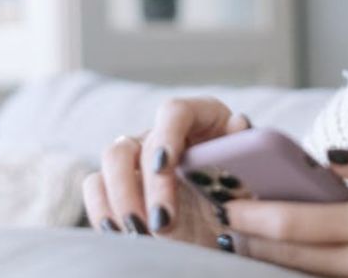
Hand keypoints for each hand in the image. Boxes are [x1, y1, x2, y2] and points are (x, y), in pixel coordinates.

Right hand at [81, 97, 251, 247]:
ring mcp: (138, 154)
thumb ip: (245, 150)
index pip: (174, 112)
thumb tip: (239, 123)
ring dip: (121, 198)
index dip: (167, 135)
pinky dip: (103, 210)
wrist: (228, 220)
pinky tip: (120, 234)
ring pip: (112, 159)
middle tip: (161, 222)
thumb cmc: (242, 189)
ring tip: (140, 234)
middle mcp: (164, 131)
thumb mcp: (251, 172)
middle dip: (148, 185)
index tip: (165, 166)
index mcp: (200, 117)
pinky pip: (96, 186)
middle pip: (140, 143)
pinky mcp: (119, 181)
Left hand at [223, 147, 347, 277]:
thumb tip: (331, 155)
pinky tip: (280, 256)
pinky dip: (298, 270)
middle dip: (251, 240)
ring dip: (268, 258)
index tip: (230, 204)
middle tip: (221, 221)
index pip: (302, 225)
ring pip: (303, 275)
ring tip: (237, 238)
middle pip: (292, 256)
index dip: (259, 218)